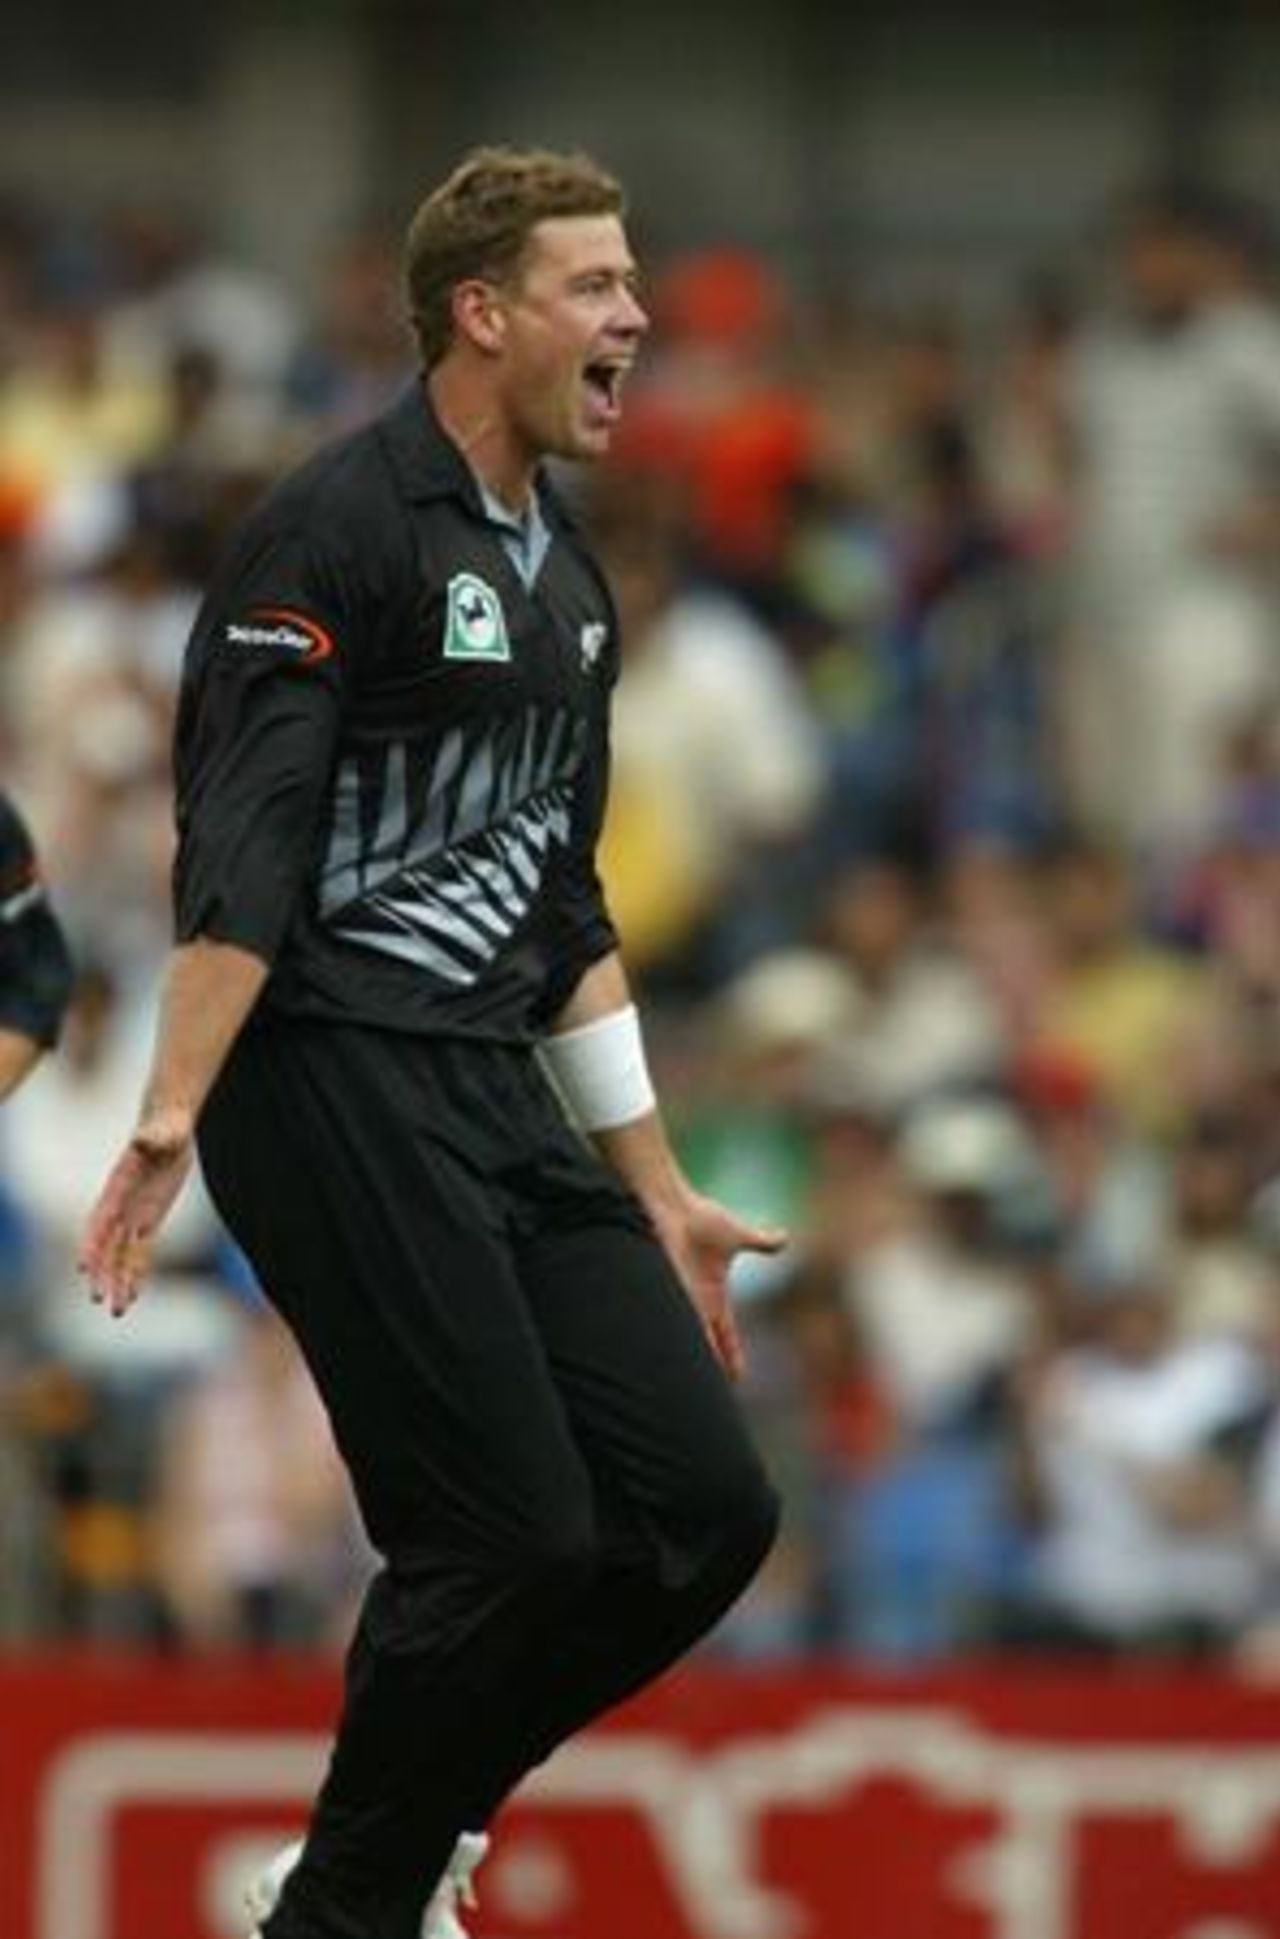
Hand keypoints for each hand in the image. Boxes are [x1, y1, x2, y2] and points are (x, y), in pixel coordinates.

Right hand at [78, 1107, 194, 1316]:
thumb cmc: (166, 1127)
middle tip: (100, 1300)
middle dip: (102, 1272)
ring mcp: (133, 1214)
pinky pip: (140, 1251)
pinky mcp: (150, 1219)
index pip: (99, 1220)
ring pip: (121, 1255)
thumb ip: (153, 1137)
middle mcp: (120, 1205)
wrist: (170, 1127)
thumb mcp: (164, 1131)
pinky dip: (136, 1272)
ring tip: (118, 1311)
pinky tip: (133, 1295)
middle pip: (106, 1245)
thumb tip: (144, 1139)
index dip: (90, 1243)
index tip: (83, 1267)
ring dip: (118, 1281)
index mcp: (118, 1186)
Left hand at [647, 1189, 786, 1379]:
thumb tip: (786, 1238)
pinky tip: (678, 1368)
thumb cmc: (700, 1218)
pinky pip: (678, 1327)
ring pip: (690, 1345)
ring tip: (692, 1396)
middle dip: (711, 1373)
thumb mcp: (738, 1235)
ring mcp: (682, 1302)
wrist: (672, 1207)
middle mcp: (697, 1305)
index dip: (732, 1357)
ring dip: (694, 1366)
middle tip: (714, 1401)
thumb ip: (762, 1242)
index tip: (737, 1378)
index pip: (725, 1336)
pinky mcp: (671, 1295)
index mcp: (713, 1297)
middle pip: (706, 1348)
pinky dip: (680, 1346)